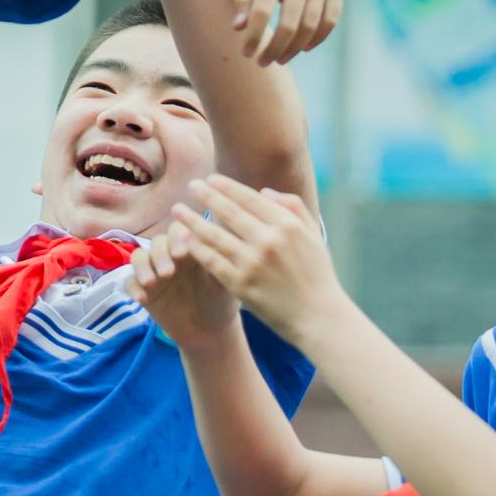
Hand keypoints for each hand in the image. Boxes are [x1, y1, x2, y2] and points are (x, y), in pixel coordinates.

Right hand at [128, 227, 238, 348]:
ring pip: (139, 257)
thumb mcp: (223, 282)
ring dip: (142, 267)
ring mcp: (154, 271)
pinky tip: (142, 299)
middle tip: (168, 273)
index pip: (178, 231)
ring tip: (150, 283)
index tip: (181, 254)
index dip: (176, 238)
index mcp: (190, 248)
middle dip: (160, 254)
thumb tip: (210, 239)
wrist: (208, 331)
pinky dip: (133, 288)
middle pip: (157, 242)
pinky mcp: (143, 290)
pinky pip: (130, 282)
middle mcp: (170, 255)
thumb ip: (216, 261)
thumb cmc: (220, 302)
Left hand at [168, 177, 351, 347]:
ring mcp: (252, 263)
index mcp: (287, 226)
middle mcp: (268, 241)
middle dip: (206, 196)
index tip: (210, 179)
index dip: (227, 187)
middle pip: (229, 212)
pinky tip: (184, 239)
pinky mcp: (240, 285)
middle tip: (191, 185)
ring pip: (214, 236)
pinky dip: (197, 249)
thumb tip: (263, 191)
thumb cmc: (316, 274)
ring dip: (192, 221)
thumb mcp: (313, 235)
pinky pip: (212, 261)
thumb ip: (292, 207)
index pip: (250, 199)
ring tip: (177, 211)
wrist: (318, 317)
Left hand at [233, 0, 345, 66]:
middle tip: (263, 63)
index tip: (246, 54)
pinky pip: (330, 20)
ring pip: (310, 27)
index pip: (261, 13)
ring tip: (280, 59)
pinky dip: (318, 38)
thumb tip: (238, 29)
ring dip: (294, 49)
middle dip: (274, 50)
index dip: (253, 38)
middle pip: (288, 26)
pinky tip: (303, 47)